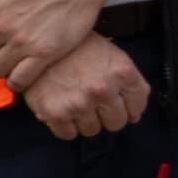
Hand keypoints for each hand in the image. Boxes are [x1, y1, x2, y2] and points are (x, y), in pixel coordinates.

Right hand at [26, 34, 152, 140]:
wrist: (40, 43)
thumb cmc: (77, 47)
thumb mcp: (111, 54)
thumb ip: (129, 82)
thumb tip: (134, 115)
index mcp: (122, 72)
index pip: (137, 105)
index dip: (130, 107)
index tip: (120, 105)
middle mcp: (103, 90)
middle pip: (116, 122)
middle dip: (107, 115)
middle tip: (94, 103)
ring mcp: (79, 103)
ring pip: (92, 130)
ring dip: (85, 120)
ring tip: (75, 101)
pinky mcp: (55, 113)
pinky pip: (68, 134)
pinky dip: (65, 126)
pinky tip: (62, 108)